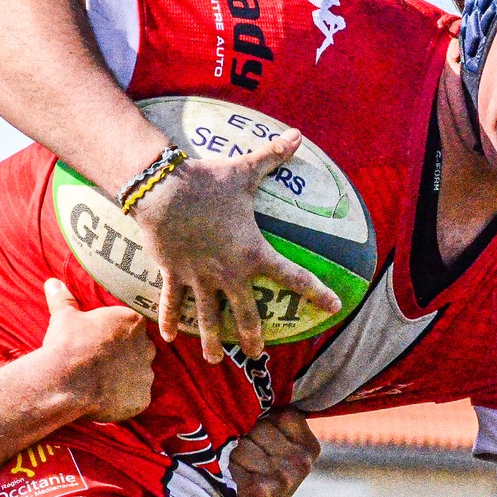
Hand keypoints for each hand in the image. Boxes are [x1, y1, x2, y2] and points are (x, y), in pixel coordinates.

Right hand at [39, 280, 154, 422]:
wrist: (65, 381)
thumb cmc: (67, 344)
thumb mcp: (63, 317)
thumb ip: (63, 299)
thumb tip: (53, 282)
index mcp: (133, 322)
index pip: (132, 326)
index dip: (115, 335)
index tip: (100, 342)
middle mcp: (146, 346)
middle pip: (139, 349)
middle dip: (124, 355)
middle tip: (100, 363)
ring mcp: (146, 374)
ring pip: (139, 374)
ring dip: (125, 378)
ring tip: (101, 382)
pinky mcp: (142, 398)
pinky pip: (136, 398)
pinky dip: (124, 399)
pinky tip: (106, 398)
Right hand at [130, 130, 340, 362]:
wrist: (163, 191)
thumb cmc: (208, 182)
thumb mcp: (245, 170)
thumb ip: (273, 157)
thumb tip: (297, 135)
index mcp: (253, 252)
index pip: (293, 277)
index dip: (316, 292)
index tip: (333, 307)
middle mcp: (229, 272)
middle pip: (246, 313)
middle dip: (254, 336)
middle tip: (259, 355)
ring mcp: (200, 277)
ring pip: (209, 318)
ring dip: (212, 341)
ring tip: (214, 360)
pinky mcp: (174, 274)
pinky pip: (173, 302)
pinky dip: (171, 319)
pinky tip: (168, 337)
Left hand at [227, 409, 319, 496]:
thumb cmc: (261, 478)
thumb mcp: (281, 450)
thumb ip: (276, 422)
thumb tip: (255, 385)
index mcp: (310, 447)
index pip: (279, 412)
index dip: (260, 422)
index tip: (256, 440)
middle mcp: (301, 462)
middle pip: (256, 426)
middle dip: (242, 436)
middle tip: (240, 460)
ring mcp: (281, 477)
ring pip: (240, 442)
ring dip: (228, 452)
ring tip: (232, 469)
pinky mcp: (259, 491)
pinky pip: (229, 460)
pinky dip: (219, 466)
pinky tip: (224, 478)